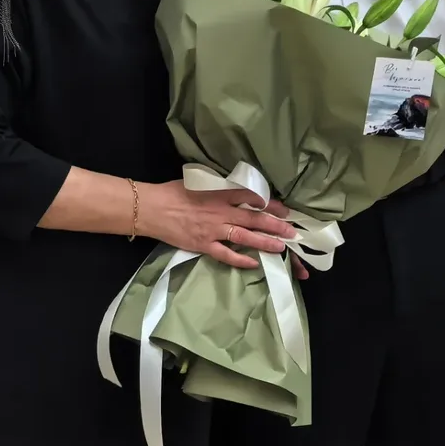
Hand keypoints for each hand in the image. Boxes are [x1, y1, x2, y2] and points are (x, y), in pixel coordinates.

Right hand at [137, 181, 297, 270]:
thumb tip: (234, 187)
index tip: (283, 207)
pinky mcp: (204, 245)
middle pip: (254, 218)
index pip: (250, 197)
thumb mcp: (199, 182)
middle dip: (275, 224)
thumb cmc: (174, 192)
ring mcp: (213, 230)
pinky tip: (254, 263)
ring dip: (265, 242)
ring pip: (245, 236)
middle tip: (292, 230)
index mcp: (220, 194)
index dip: (269, 203)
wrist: (152, 208)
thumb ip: (218, 187)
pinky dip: (241, 259)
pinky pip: (226, 255)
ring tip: (281, 247)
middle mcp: (221, 212)